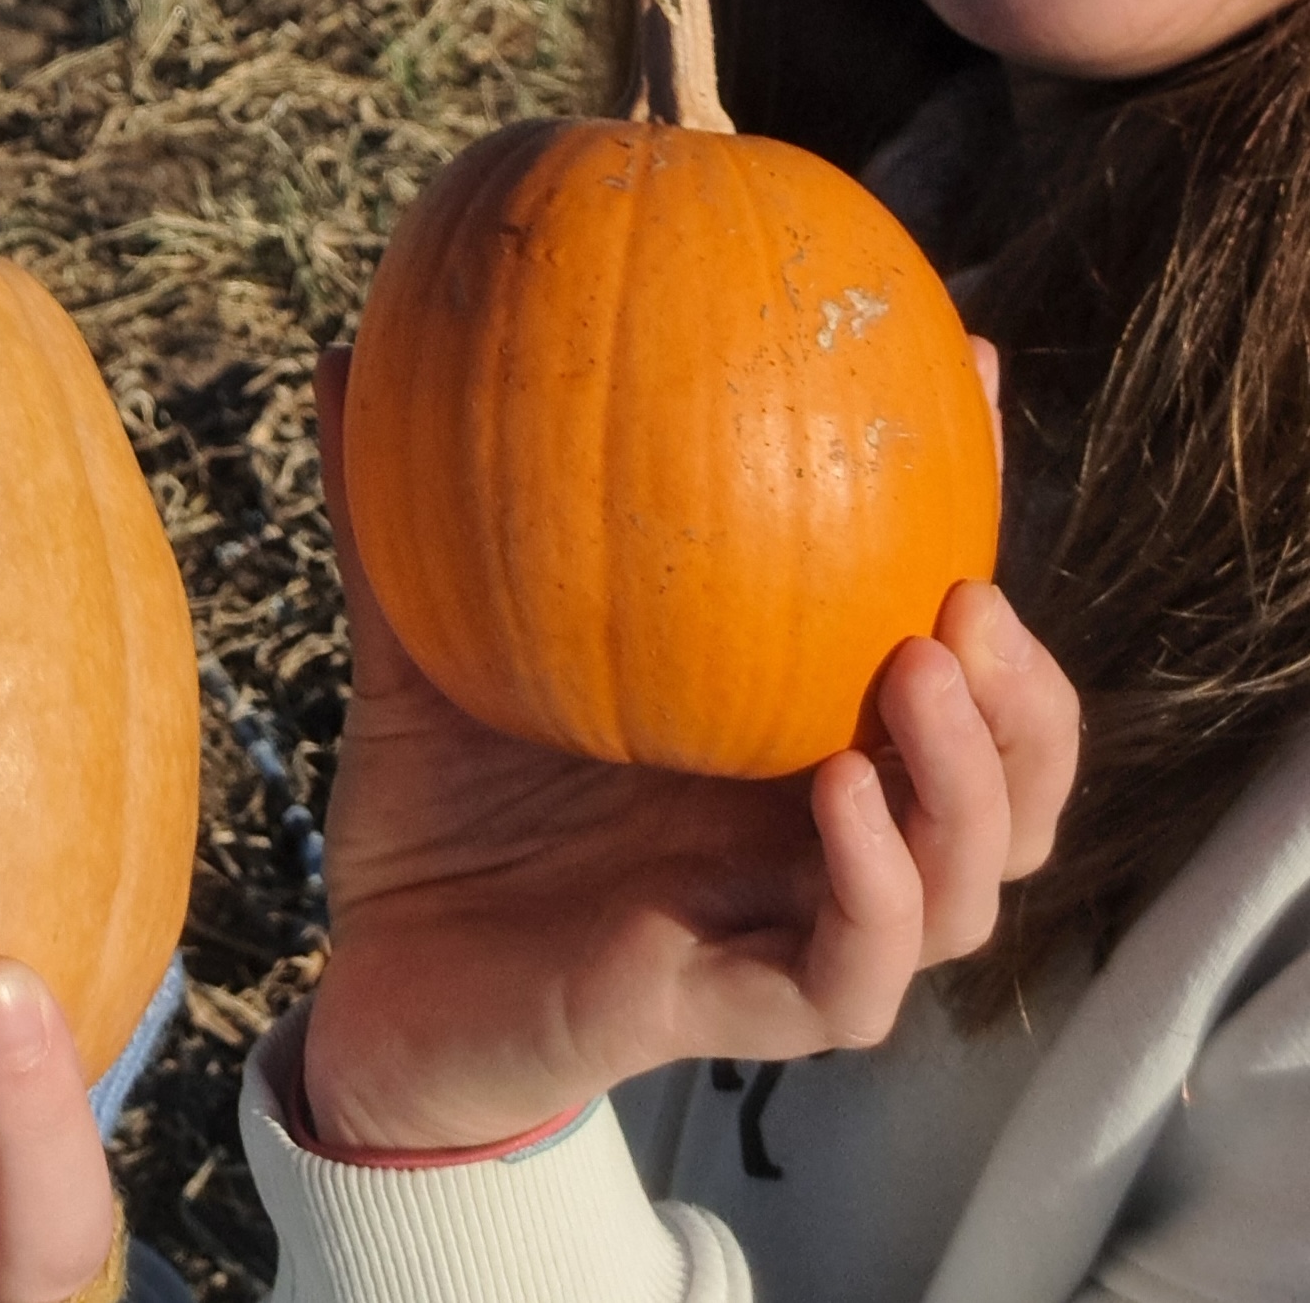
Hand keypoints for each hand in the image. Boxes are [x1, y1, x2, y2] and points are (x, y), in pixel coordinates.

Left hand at [295, 341, 1080, 1155]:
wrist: (376, 977)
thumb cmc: (434, 804)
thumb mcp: (419, 646)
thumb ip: (394, 519)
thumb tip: (345, 356)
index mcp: (777, 734)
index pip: (927, 643)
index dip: (971, 526)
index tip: (974, 377)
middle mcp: (810, 831)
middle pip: (1008, 778)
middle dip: (1024, 693)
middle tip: (969, 591)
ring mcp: (787, 924)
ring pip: (967, 881)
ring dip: (971, 779)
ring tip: (919, 669)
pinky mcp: (742, 1011)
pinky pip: (854, 973)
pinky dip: (875, 887)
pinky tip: (840, 793)